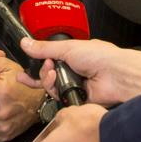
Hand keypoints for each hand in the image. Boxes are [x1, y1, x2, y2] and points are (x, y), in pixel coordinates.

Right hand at [16, 38, 140, 106]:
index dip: (36, 64)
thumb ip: (44, 48)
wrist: (116, 75)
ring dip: (47, 79)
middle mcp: (73, 70)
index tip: (25, 68)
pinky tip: (57, 83)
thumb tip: (26, 43)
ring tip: (53, 73)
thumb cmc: (100, 56)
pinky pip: (58, 97)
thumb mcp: (67, 47)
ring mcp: (74, 85)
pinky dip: (55, 90)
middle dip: (41, 73)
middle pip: (47, 75)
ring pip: (51, 86)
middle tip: (39, 71)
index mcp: (73, 55)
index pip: (49, 60)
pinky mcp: (76, 98)